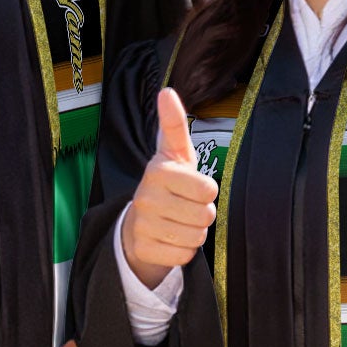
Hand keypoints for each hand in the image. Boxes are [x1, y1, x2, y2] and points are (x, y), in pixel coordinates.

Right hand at [120, 87, 217, 288]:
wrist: (139, 223)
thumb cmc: (168, 183)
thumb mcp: (174, 153)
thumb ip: (174, 124)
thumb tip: (166, 91)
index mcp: (157, 171)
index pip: (207, 189)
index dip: (207, 191)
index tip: (194, 186)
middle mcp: (146, 197)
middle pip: (205, 215)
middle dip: (203, 214)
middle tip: (187, 207)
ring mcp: (142, 224)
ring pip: (196, 237)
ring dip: (194, 232)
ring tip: (179, 222)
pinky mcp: (143, 249)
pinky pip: (184, 255)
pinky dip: (184, 250)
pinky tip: (170, 239)